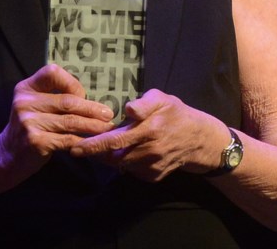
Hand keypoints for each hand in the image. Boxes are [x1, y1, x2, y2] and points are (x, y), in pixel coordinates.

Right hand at [0, 64, 114, 174]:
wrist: (7, 156)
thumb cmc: (29, 128)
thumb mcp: (33, 107)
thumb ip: (53, 98)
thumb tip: (89, 99)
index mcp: (26, 88)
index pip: (52, 73)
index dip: (71, 82)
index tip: (82, 95)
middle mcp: (25, 102)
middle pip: (67, 101)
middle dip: (91, 108)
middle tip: (108, 114)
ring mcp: (28, 122)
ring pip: (70, 121)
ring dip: (92, 126)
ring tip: (107, 128)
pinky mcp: (35, 141)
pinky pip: (67, 139)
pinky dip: (83, 141)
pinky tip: (93, 143)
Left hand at [70, 88, 223, 180]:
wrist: (200, 140)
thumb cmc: (176, 114)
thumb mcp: (162, 99)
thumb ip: (144, 103)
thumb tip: (129, 109)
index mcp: (149, 129)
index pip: (114, 140)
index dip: (93, 145)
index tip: (76, 147)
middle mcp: (149, 151)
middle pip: (114, 155)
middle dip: (93, 153)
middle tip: (76, 149)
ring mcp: (152, 166)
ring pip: (121, 164)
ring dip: (108, 157)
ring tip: (99, 147)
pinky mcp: (154, 176)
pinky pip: (132, 171)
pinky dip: (124, 163)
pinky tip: (124, 152)